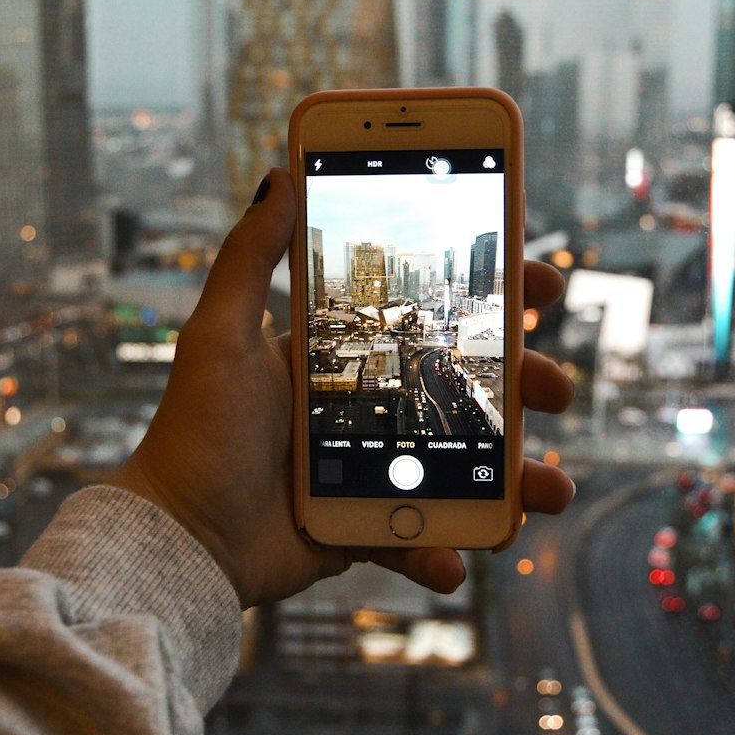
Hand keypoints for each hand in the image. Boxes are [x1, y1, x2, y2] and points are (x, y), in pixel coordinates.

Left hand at [110, 168, 574, 609]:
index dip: (489, 300)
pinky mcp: (366, 528)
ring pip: (464, 467)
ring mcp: (371, 470)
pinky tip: (458, 560)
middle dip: (523, 387)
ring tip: (551, 490)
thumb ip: (249, 256)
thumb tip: (279, 173)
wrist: (179, 541)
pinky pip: (423, 538)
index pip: (427, 316)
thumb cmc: (194, 433)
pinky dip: (447, 550)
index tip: (539, 283)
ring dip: (518, 479)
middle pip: (464, 389)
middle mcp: (363, 408)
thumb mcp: (219, 334)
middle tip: (556, 389)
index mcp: (337, 356)